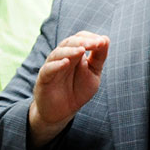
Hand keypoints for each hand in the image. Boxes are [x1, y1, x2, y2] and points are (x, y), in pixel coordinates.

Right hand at [29, 31, 109, 145]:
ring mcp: (52, 67)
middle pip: (69, 42)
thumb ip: (99, 57)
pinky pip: (48, 69)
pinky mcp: (44, 79)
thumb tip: (105, 38)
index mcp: (75, 54)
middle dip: (83, 42)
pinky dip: (56, 65)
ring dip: (71, 50)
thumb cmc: (78, 90)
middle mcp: (62, 57)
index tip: (102, 42)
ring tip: (82, 50)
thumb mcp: (94, 73)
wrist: (63, 111)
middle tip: (95, 44)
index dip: (91, 38)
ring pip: (58, 53)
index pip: (80, 38)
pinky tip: (66, 62)